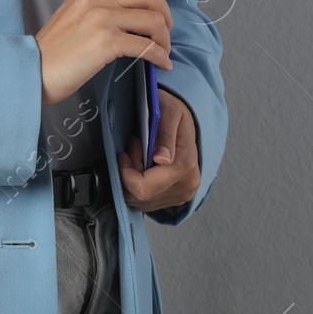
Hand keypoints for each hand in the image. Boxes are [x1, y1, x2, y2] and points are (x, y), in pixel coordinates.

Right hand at [36, 0, 185, 106]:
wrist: (34, 69)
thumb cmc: (55, 48)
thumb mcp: (75, 13)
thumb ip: (102, 3)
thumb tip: (136, 9)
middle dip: (167, 16)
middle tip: (165, 32)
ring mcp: (100, 19)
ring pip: (153, 20)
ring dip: (165, 39)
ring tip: (162, 51)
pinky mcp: (105, 42)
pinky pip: (146, 46)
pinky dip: (160, 57)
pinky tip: (160, 63)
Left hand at [117, 87, 201, 213]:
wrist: (187, 119)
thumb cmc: (173, 111)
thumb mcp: (168, 112)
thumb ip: (164, 135)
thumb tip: (161, 158)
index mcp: (184, 167)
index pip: (142, 188)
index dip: (126, 171)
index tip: (127, 150)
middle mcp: (186, 186)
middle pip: (139, 196)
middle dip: (128, 174)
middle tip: (134, 149)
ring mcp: (182, 195)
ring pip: (140, 202)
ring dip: (131, 180)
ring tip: (140, 156)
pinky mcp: (176, 198)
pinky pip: (146, 202)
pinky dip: (137, 186)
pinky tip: (143, 167)